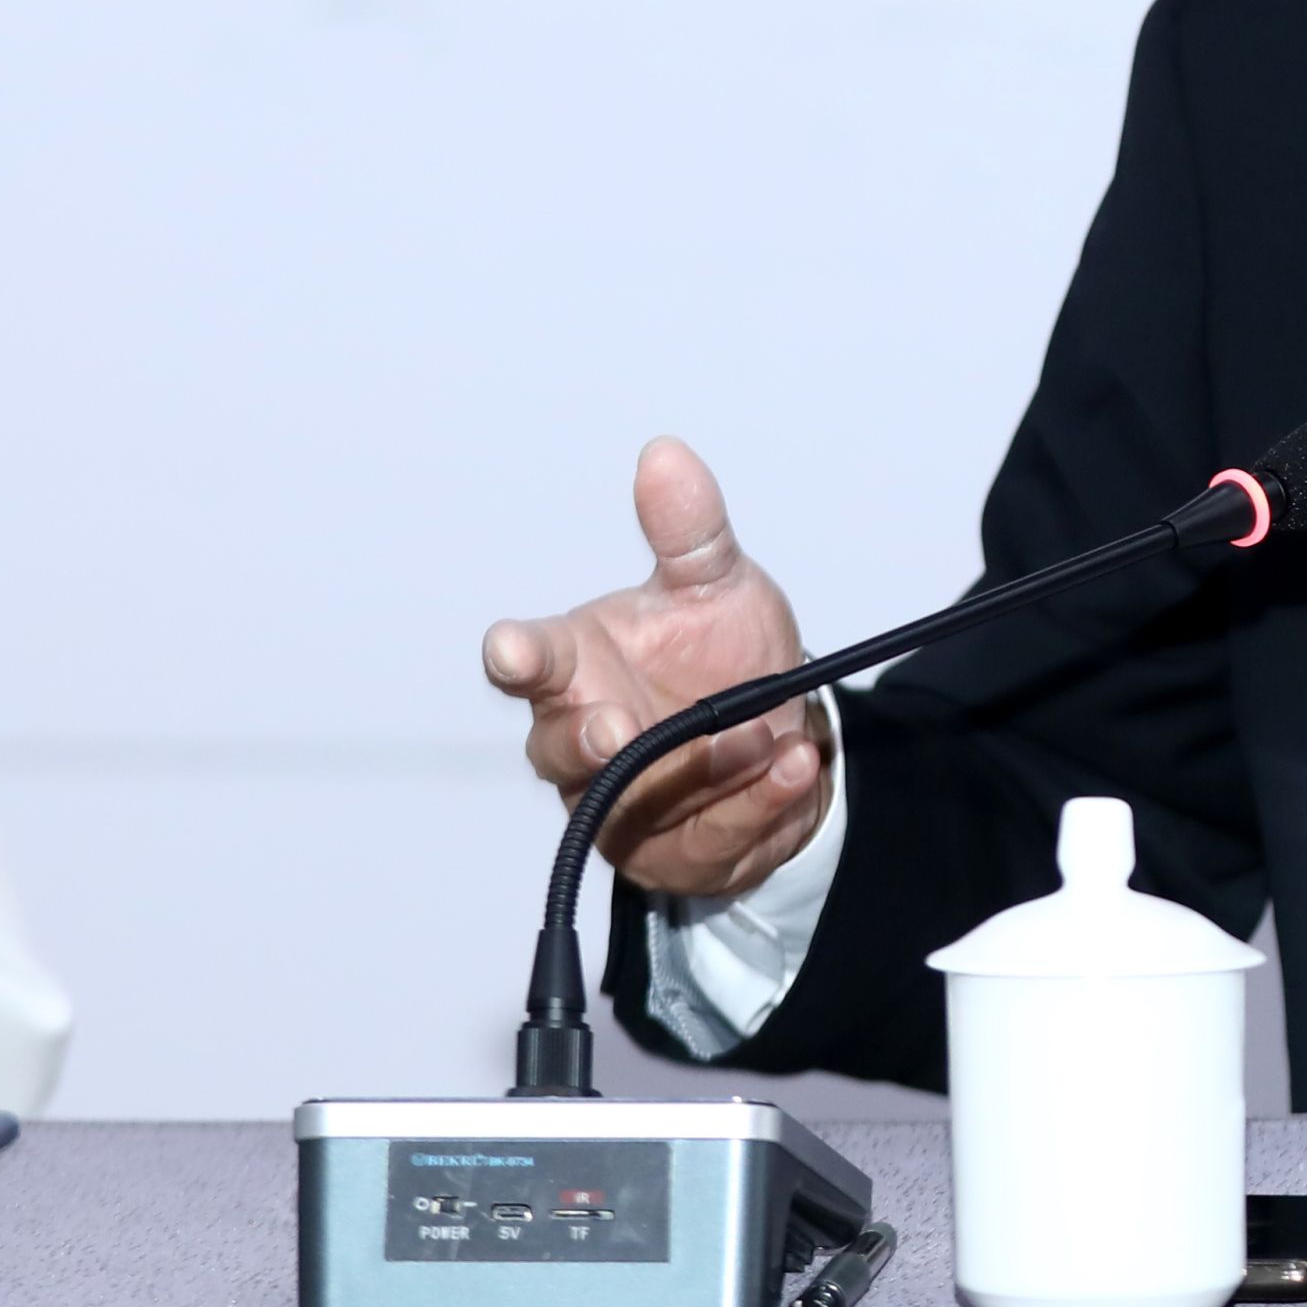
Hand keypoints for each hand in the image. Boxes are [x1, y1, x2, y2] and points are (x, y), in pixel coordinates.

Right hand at [479, 438, 833, 901]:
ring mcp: (618, 801)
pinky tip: (794, 768)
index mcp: (578, 665)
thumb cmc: (721, 655)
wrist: (783, 735)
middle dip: (585, 740)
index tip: (512, 648)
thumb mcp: (718, 585)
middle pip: (557, 748)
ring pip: (637, 800)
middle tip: (615, 727)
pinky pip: (706, 838)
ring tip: (764, 736)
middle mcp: (582, 737)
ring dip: (701, 770)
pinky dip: (754, 803)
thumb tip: (665, 455)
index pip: (528, 660)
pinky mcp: (668, 851)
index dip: (515, 655)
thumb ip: (690, 530)